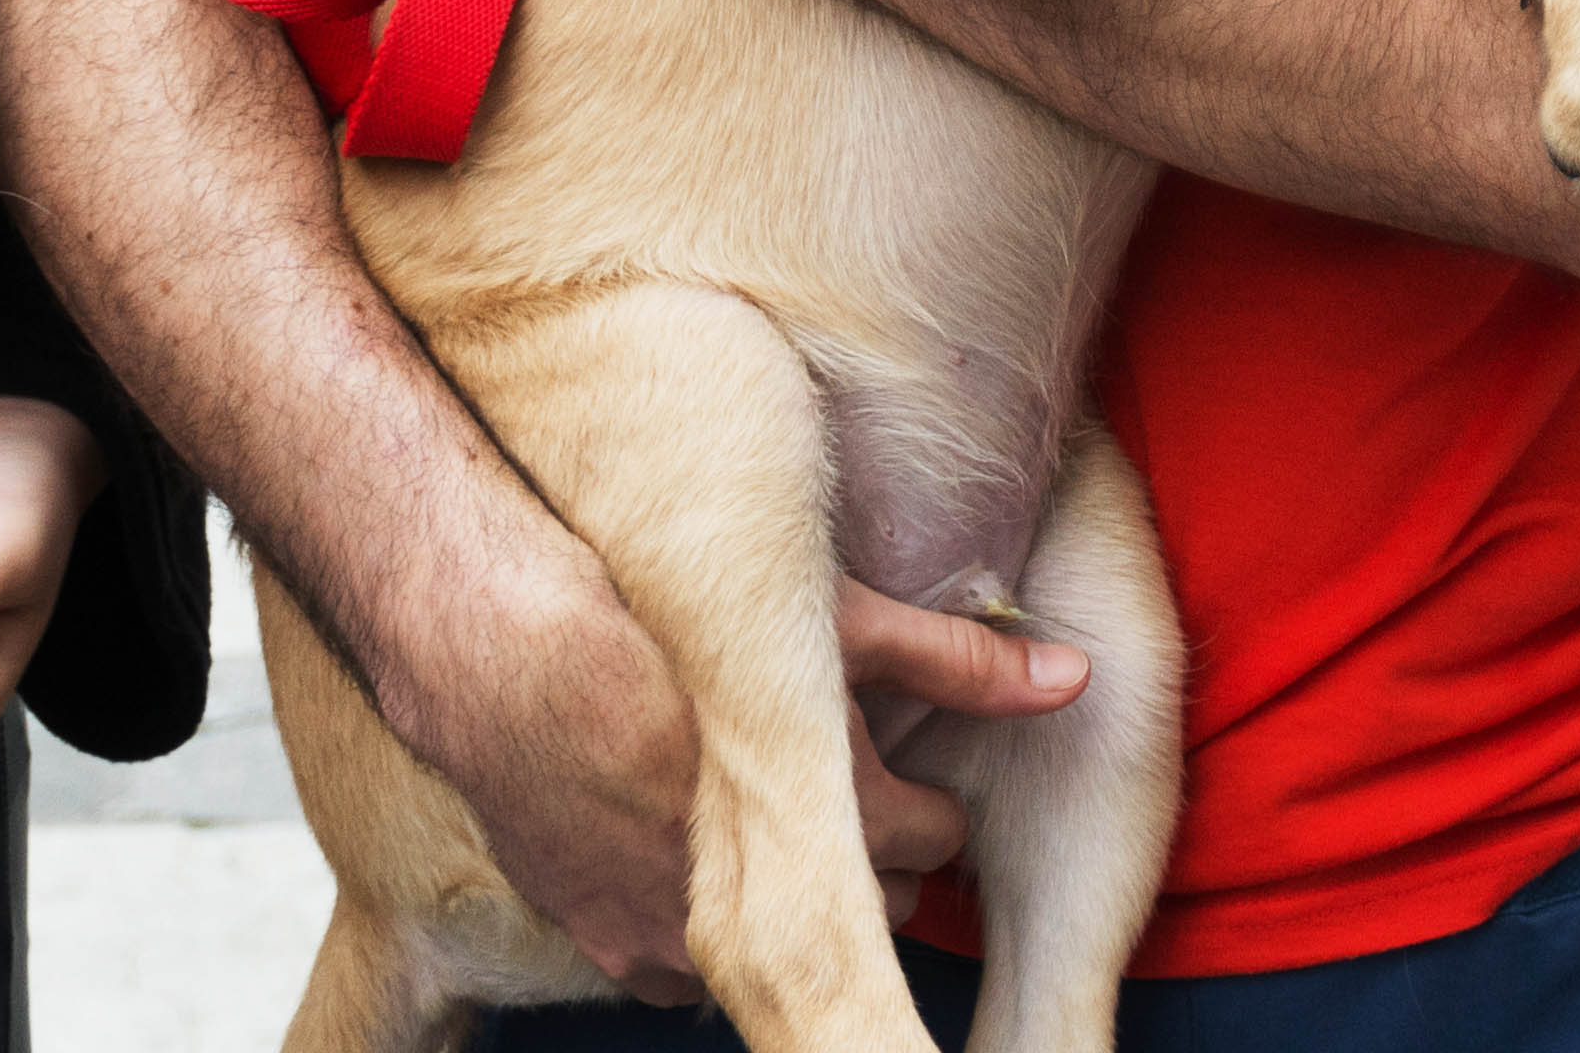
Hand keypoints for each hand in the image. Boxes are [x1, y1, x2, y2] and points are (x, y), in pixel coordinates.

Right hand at [386, 524, 1086, 1000]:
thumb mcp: (833, 617)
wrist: (503, 649)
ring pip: (769, 938)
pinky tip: (674, 844)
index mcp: (843, 819)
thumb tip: (1077, 677)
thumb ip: (960, 660)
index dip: (919, 796)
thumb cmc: (672, 615)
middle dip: (857, 845)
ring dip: (769, 885)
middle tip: (829, 780)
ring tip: (744, 804)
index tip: (899, 767)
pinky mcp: (610, 945)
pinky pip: (676, 964)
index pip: (931, 839)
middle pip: (861, 895)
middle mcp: (773, 899)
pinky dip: (686, 913)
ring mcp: (684, 934)